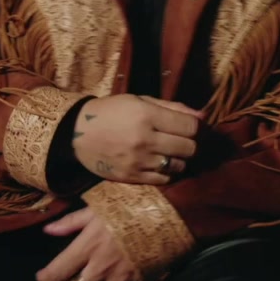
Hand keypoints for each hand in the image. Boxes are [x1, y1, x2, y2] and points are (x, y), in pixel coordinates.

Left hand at [36, 208, 137, 280]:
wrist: (169, 215)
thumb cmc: (130, 206)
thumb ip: (70, 222)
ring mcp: (119, 280)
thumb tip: (47, 230)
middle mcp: (101, 268)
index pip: (56, 273)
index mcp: (89, 245)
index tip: (42, 276)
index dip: (44, 278)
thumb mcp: (97, 208)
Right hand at [71, 94, 200, 184]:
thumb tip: (202, 116)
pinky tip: (158, 163)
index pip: (190, 127)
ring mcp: (138, 161)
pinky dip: (166, 172)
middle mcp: (145, 139)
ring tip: (167, 152)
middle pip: (189, 148)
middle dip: (189, 144)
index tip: (189, 127)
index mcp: (147, 115)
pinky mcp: (132, 177)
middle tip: (180, 140)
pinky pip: (163, 179)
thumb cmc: (111, 112)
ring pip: (178, 166)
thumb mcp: (140, 101)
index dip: (195, 128)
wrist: (77, 133)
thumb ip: (172, 107)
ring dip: (178, 159)